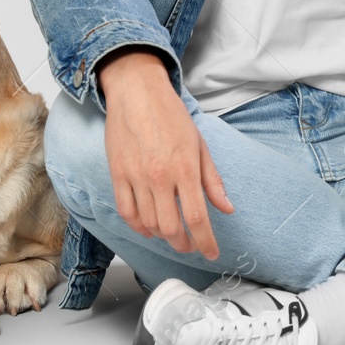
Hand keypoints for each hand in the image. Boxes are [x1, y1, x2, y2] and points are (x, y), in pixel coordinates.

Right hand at [97, 48, 233, 259]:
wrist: (136, 91)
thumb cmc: (169, 114)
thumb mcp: (200, 144)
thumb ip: (212, 180)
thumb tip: (226, 208)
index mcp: (185, 168)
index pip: (197, 217)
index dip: (206, 242)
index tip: (211, 253)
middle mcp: (160, 177)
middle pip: (171, 228)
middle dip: (183, 244)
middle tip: (191, 245)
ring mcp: (136, 177)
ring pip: (149, 224)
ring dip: (163, 236)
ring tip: (172, 235)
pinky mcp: (118, 174)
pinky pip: (126, 212)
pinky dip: (138, 226)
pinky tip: (148, 228)